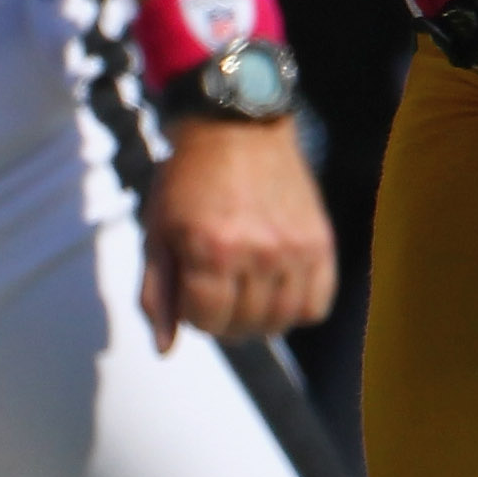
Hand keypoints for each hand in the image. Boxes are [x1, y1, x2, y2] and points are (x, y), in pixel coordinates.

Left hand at [140, 114, 336, 352]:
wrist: (236, 127)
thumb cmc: (189, 178)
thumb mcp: (157, 230)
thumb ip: (157, 292)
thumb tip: (165, 349)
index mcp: (210, 249)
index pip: (207, 322)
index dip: (194, 315)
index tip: (192, 292)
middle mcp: (256, 252)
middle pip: (243, 327)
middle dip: (223, 319)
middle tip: (218, 290)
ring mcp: (293, 248)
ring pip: (280, 321)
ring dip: (259, 319)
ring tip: (247, 292)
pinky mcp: (320, 242)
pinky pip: (316, 305)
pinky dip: (297, 307)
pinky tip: (278, 288)